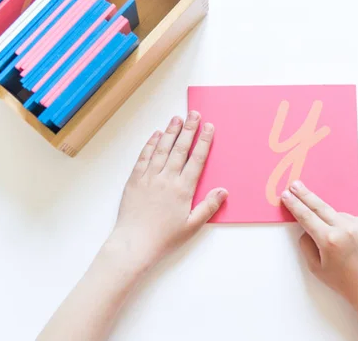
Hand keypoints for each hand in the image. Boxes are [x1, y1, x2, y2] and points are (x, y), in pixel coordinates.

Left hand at [107, 111, 227, 272]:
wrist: (134, 244)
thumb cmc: (164, 238)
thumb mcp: (192, 226)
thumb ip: (208, 207)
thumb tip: (223, 191)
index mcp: (183, 189)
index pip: (196, 159)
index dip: (203, 141)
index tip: (209, 127)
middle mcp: (166, 179)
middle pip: (180, 149)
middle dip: (189, 129)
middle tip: (194, 114)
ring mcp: (149, 177)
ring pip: (162, 149)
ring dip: (171, 132)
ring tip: (177, 118)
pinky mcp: (135, 180)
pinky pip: (144, 157)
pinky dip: (150, 144)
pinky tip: (156, 135)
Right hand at [281, 181, 357, 307]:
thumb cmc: (343, 282)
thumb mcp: (316, 268)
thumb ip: (307, 244)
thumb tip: (307, 227)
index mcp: (329, 240)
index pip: (306, 217)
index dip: (294, 205)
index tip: (286, 195)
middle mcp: (346, 229)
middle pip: (320, 206)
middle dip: (305, 195)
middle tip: (295, 184)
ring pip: (339, 215)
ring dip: (334, 222)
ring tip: (341, 245)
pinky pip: (354, 220)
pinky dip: (350, 228)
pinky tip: (353, 244)